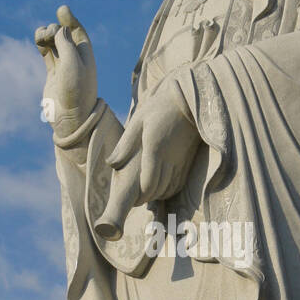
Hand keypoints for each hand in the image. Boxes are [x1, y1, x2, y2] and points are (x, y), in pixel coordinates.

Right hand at [35, 5, 97, 140]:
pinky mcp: (52, 73)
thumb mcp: (72, 63)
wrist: (70, 117)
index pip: (78, 31)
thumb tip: (58, 29)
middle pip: (63, 34)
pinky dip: (42, 45)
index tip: (61, 10)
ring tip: (40, 39)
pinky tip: (39, 42)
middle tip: (49, 35)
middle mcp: (75, 58)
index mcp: (85, 54)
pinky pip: (46, 52)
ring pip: (52, 42)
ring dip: (45, 35)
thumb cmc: (76, 90)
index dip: (70, 19)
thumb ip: (65, 43)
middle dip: (53, 29)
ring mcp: (63, 65)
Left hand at [108, 73, 200, 203]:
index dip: (141, 194)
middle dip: (147, 198)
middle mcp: (170, 158)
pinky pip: (179, 183)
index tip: (133, 197)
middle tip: (137, 199)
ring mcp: (181, 160)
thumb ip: (125, 144)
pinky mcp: (189, 160)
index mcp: (154, 148)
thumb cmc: (159, 108)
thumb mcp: (138, 121)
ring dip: (158, 195)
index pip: (148, 183)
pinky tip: (162, 188)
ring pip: (170, 188)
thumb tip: (111, 164)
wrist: (189, 100)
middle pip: (158, 189)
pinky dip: (169, 190)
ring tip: (147, 194)